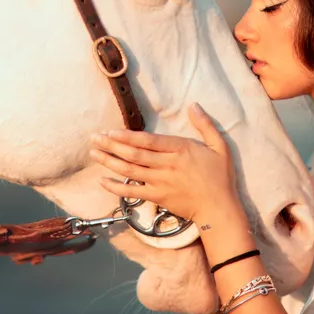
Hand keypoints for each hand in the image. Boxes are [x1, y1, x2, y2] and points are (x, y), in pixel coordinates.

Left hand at [88, 103, 239, 223]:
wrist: (218, 208)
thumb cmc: (220, 177)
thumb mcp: (219, 147)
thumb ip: (205, 125)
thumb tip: (194, 105)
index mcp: (180, 149)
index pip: (148, 140)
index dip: (127, 136)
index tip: (110, 131)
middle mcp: (167, 164)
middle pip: (133, 154)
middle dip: (110, 145)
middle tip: (94, 138)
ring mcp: (160, 182)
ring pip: (129, 170)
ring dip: (109, 161)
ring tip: (93, 153)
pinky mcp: (157, 197)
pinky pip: (132, 191)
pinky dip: (116, 187)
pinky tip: (103, 181)